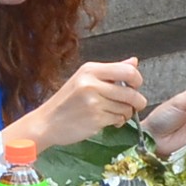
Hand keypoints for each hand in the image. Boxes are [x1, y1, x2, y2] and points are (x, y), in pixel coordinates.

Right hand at [21, 60, 150, 148]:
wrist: (47, 123)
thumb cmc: (66, 102)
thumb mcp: (85, 78)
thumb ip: (111, 71)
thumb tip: (134, 62)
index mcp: (90, 70)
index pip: (127, 71)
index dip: (137, 80)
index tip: (135, 86)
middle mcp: (92, 84)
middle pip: (130, 92)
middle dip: (138, 101)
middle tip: (136, 104)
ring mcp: (94, 102)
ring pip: (126, 108)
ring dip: (126, 113)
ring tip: (115, 112)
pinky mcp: (95, 119)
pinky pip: (118, 119)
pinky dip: (118, 121)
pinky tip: (108, 120)